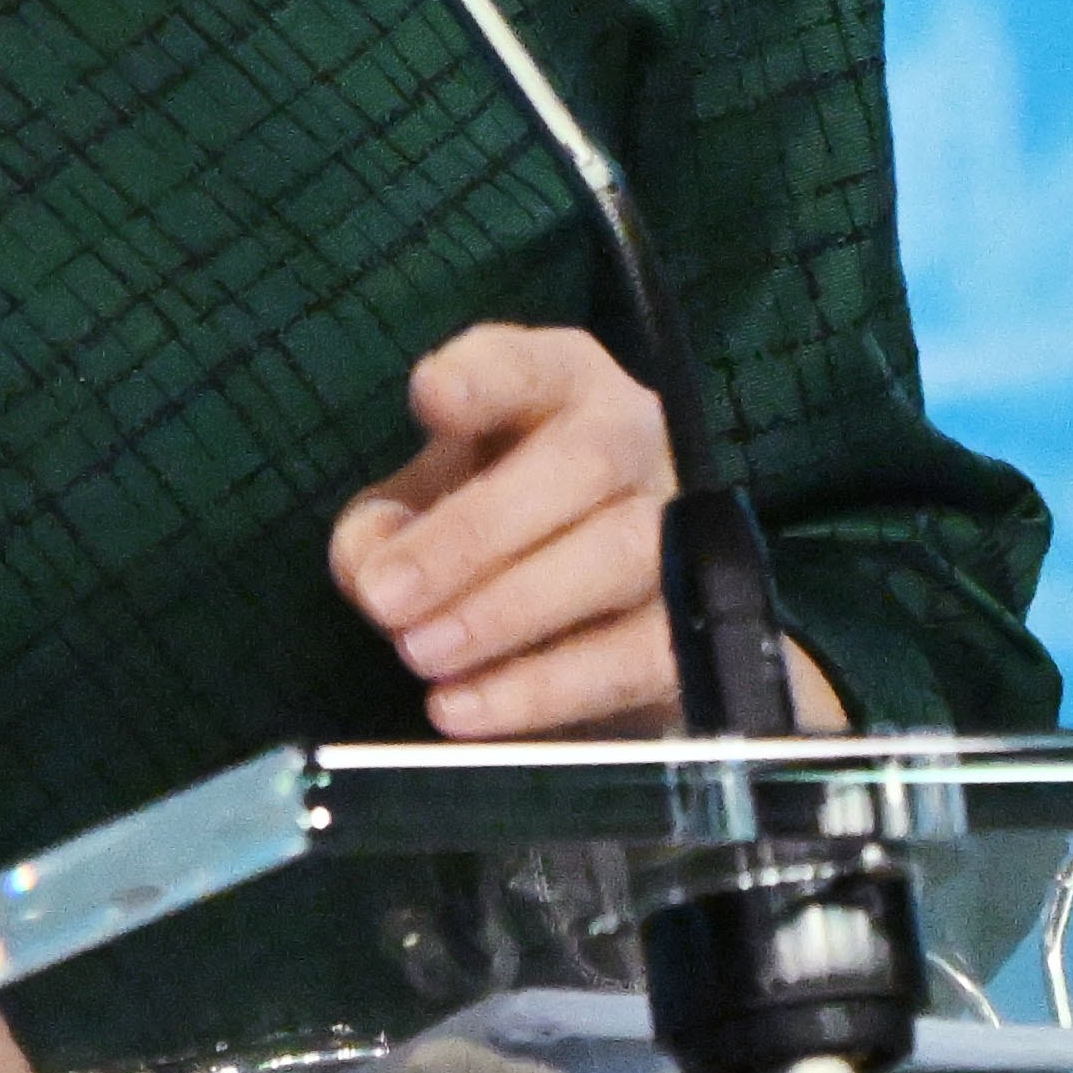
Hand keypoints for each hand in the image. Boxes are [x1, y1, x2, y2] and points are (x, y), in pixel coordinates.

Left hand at [329, 323, 847, 738]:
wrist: (590, 627)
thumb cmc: (489, 536)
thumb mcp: (416, 514)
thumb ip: (379, 532)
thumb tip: (377, 570)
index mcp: (561, 385)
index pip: (532, 364)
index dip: (486, 376)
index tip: (430, 395)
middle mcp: (633, 440)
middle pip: (583, 463)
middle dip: (475, 533)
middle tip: (388, 599)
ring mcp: (677, 529)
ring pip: (617, 555)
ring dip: (507, 611)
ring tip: (422, 655)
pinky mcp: (695, 627)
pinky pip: (629, 656)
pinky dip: (542, 688)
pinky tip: (464, 708)